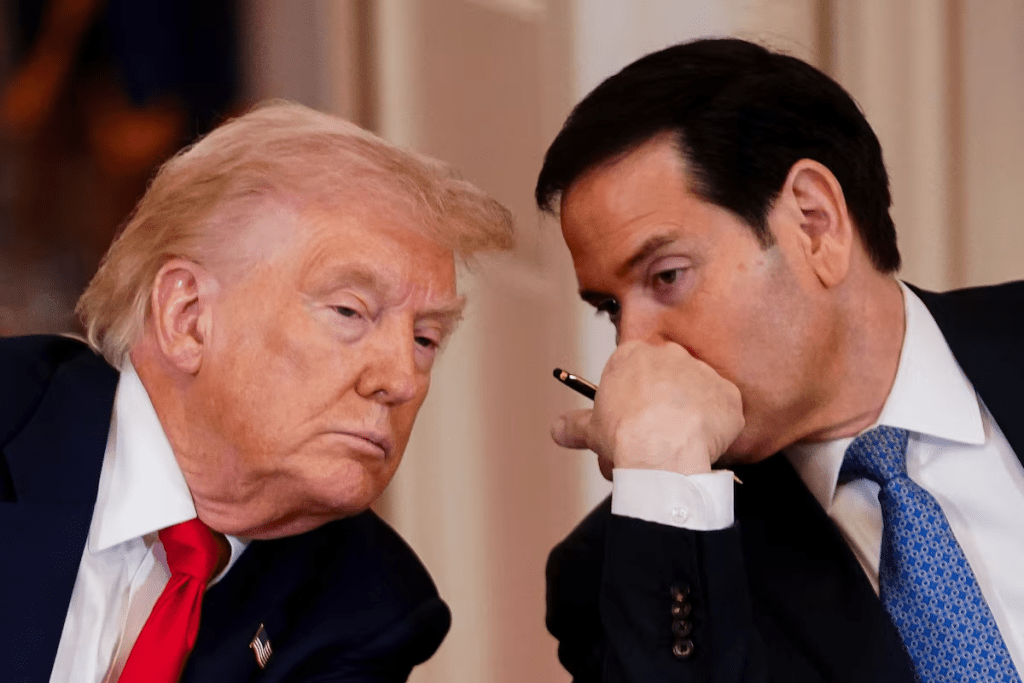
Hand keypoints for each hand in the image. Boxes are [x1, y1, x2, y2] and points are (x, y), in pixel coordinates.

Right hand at [551, 340, 743, 478]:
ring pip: (697, 395)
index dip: (632, 399)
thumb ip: (574, 425)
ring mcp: (703, 372)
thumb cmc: (625, 436)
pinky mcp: (729, 395)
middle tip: (653, 435)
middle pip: (668, 379)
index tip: (631, 420)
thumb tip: (558, 429)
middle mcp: (670, 355)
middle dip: (662, 404)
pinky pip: (724, 412)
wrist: (661, 453)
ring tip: (676, 444)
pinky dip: (716, 429)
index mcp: (633, 355)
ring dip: (689, 416)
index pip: (635, 372)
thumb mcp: (591, 431)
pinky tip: (700, 446)